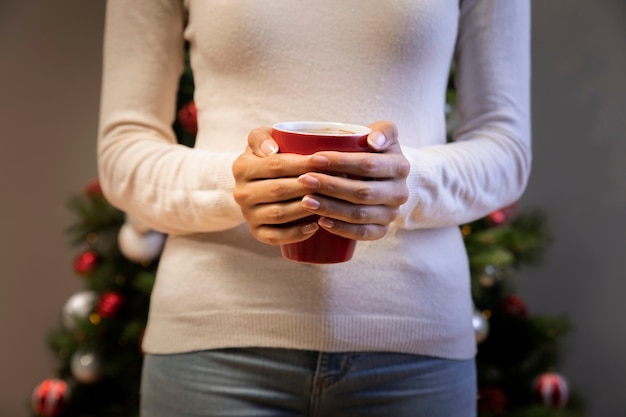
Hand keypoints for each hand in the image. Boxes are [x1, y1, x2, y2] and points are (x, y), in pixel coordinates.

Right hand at [232, 127, 320, 244]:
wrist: (258, 183)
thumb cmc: (270, 156)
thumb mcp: (263, 140)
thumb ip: (262, 137)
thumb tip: (270, 150)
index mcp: (242, 167)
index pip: (275, 165)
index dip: (301, 164)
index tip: (324, 161)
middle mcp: (241, 193)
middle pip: (278, 190)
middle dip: (307, 187)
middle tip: (332, 183)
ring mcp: (247, 214)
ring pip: (278, 214)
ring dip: (304, 209)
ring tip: (327, 203)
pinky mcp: (256, 232)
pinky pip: (274, 237)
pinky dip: (295, 233)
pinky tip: (315, 227)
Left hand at [297, 120, 409, 240]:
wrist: (383, 176)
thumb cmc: (374, 151)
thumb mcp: (383, 133)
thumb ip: (383, 130)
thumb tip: (374, 141)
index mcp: (400, 166)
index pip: (368, 165)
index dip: (340, 162)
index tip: (314, 159)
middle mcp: (400, 192)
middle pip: (362, 192)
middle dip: (330, 186)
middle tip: (303, 180)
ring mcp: (392, 214)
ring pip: (360, 215)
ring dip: (331, 208)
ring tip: (306, 201)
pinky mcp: (382, 229)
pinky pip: (363, 234)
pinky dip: (341, 229)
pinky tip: (321, 222)